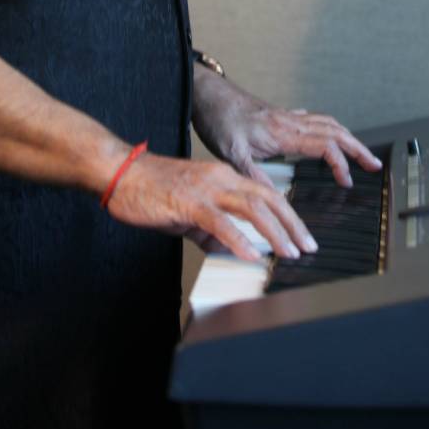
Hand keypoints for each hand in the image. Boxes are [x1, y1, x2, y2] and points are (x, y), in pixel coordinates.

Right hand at [104, 150, 318, 262]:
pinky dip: (239, 240)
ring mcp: (206, 189)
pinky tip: (251, 255)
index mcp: (223, 177)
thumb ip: (210, 231)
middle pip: (268, 198)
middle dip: (292, 224)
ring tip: (288, 252)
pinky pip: (220, 222)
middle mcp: (220, 178)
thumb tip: (228, 251)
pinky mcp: (188, 203)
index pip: (266, 194)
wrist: (121, 173)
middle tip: (307, 246)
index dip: (288, 215)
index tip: (302, 236)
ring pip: (251, 208)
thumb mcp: (188, 211)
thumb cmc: (151, 189)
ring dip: (274, 232)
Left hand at [192, 70, 381, 187]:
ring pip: (327, 122)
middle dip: (358, 148)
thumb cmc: (219, 120)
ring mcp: (286, 116)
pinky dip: (329, 129)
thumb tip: (275, 199)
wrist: (208, 95)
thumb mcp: (232, 154)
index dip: (341, 163)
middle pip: (335, 131)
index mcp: (283, 132)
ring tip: (360, 152)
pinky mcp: (279, 115)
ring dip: (347, 137)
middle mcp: (290, 121)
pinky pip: (313, 119)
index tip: (346, 182)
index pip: (325, 145)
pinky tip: (327, 135)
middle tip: (374, 164)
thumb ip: (255, 176)